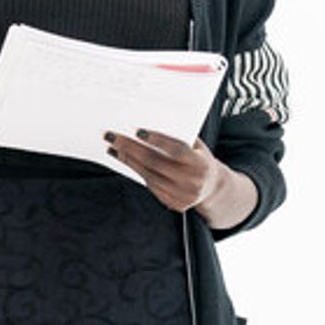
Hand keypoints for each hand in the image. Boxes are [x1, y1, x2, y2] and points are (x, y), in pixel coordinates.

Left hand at [104, 128, 222, 212]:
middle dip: (131, 148)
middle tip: (112, 136)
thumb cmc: (198, 158)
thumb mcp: (196, 145)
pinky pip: (150, 186)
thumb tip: (148, 120)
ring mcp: (183, 196)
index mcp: (201, 164)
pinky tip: (123, 159)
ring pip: (148, 175)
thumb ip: (179, 135)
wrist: (212, 187)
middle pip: (156, 163)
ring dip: (127, 160)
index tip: (138, 131)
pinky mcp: (174, 204)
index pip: (177, 150)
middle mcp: (193, 182)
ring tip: (113, 147)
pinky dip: (135, 172)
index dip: (158, 140)